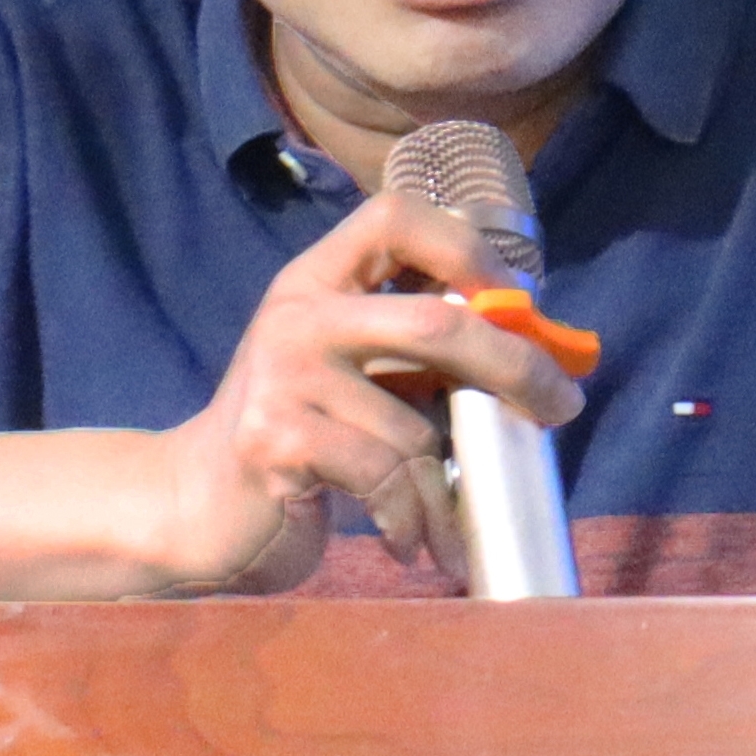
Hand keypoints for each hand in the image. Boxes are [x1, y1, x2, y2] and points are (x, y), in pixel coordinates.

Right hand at [150, 191, 588, 592]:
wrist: (195, 504)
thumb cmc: (299, 438)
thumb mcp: (352, 371)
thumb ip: (416, 349)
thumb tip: (540, 352)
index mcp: (319, 280)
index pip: (395, 215)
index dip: (467, 246)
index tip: (514, 296)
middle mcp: (298, 312)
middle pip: (437, 321)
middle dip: (515, 368)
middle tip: (560, 409)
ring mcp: (282, 373)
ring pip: (415, 427)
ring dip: (447, 490)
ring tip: (447, 524)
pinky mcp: (276, 438)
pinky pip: (384, 477)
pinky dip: (410, 518)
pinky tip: (406, 540)